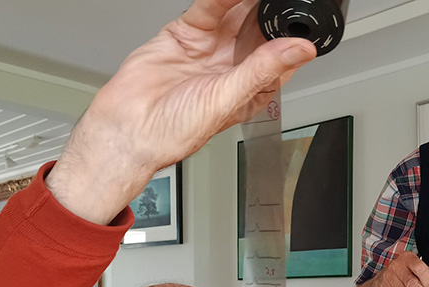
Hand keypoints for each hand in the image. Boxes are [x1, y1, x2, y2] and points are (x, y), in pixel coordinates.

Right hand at [47, 0, 315, 224]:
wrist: (128, 129)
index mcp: (251, 88)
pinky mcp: (186, 34)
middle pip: (259, 29)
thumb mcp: (228, 100)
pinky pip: (208, 7)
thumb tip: (300, 51)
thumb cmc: (174, 132)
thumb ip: (263, 70)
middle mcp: (233, 66)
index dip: (291, 35)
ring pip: (236, 13)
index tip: (300, 15)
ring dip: (248, 2)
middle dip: (269, 11)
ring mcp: (210, 48)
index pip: (281, 55)